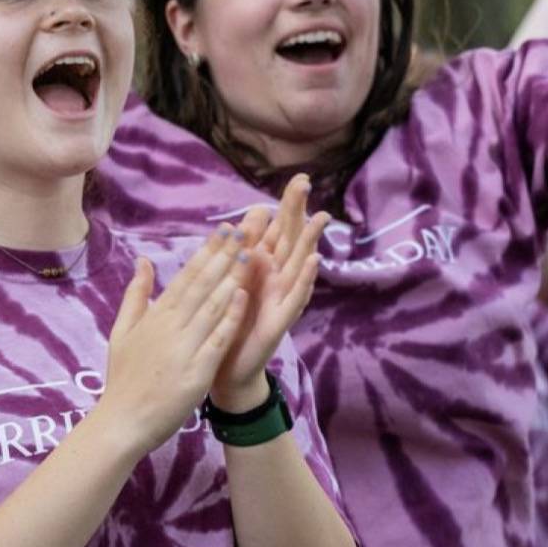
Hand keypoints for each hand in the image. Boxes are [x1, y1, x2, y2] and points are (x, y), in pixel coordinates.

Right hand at [97, 228, 247, 458]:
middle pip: (202, 284)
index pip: (187, 276)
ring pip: (212, 306)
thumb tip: (143, 260)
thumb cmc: (124, 378)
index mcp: (155, 316)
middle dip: (226, 255)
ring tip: (253, 254)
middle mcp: (170, 326)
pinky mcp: (196, 371)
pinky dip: (230, 317)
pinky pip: (217, 339)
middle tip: (247, 229)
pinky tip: (244, 297)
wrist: (122, 421)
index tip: (226, 230)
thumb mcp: (122, 331)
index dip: (208, 251)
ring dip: (233, 278)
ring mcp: (184, 348)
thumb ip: (135, 294)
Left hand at [210, 175, 328, 410]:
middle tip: (306, 183)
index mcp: (262, 267)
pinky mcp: (281, 319)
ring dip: (309, 241)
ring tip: (321, 216)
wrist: (226, 368)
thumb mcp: (231, 282)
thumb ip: (241, 253)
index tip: (298, 178)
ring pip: (299, 264)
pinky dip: (306, 280)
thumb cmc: (228, 323)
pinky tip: (315, 262)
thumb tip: (245, 218)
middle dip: (298, 212)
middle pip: (291, 239)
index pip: (278, 229)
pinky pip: (296, 298)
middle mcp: (277, 278)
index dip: (288, 205)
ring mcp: (282, 298)